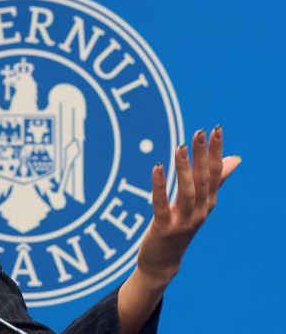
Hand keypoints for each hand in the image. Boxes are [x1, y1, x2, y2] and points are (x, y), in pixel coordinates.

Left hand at [136, 126, 240, 285]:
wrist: (163, 261)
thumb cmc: (180, 227)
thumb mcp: (199, 204)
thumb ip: (215, 181)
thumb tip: (235, 158)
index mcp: (208, 203)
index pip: (216, 173)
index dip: (216, 151)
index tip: (216, 129)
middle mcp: (200, 212)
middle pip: (203, 180)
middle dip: (202, 155)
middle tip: (199, 131)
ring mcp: (184, 222)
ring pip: (186, 192)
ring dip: (183, 168)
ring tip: (180, 147)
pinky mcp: (164, 228)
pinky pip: (162, 204)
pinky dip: (160, 185)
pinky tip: (157, 167)